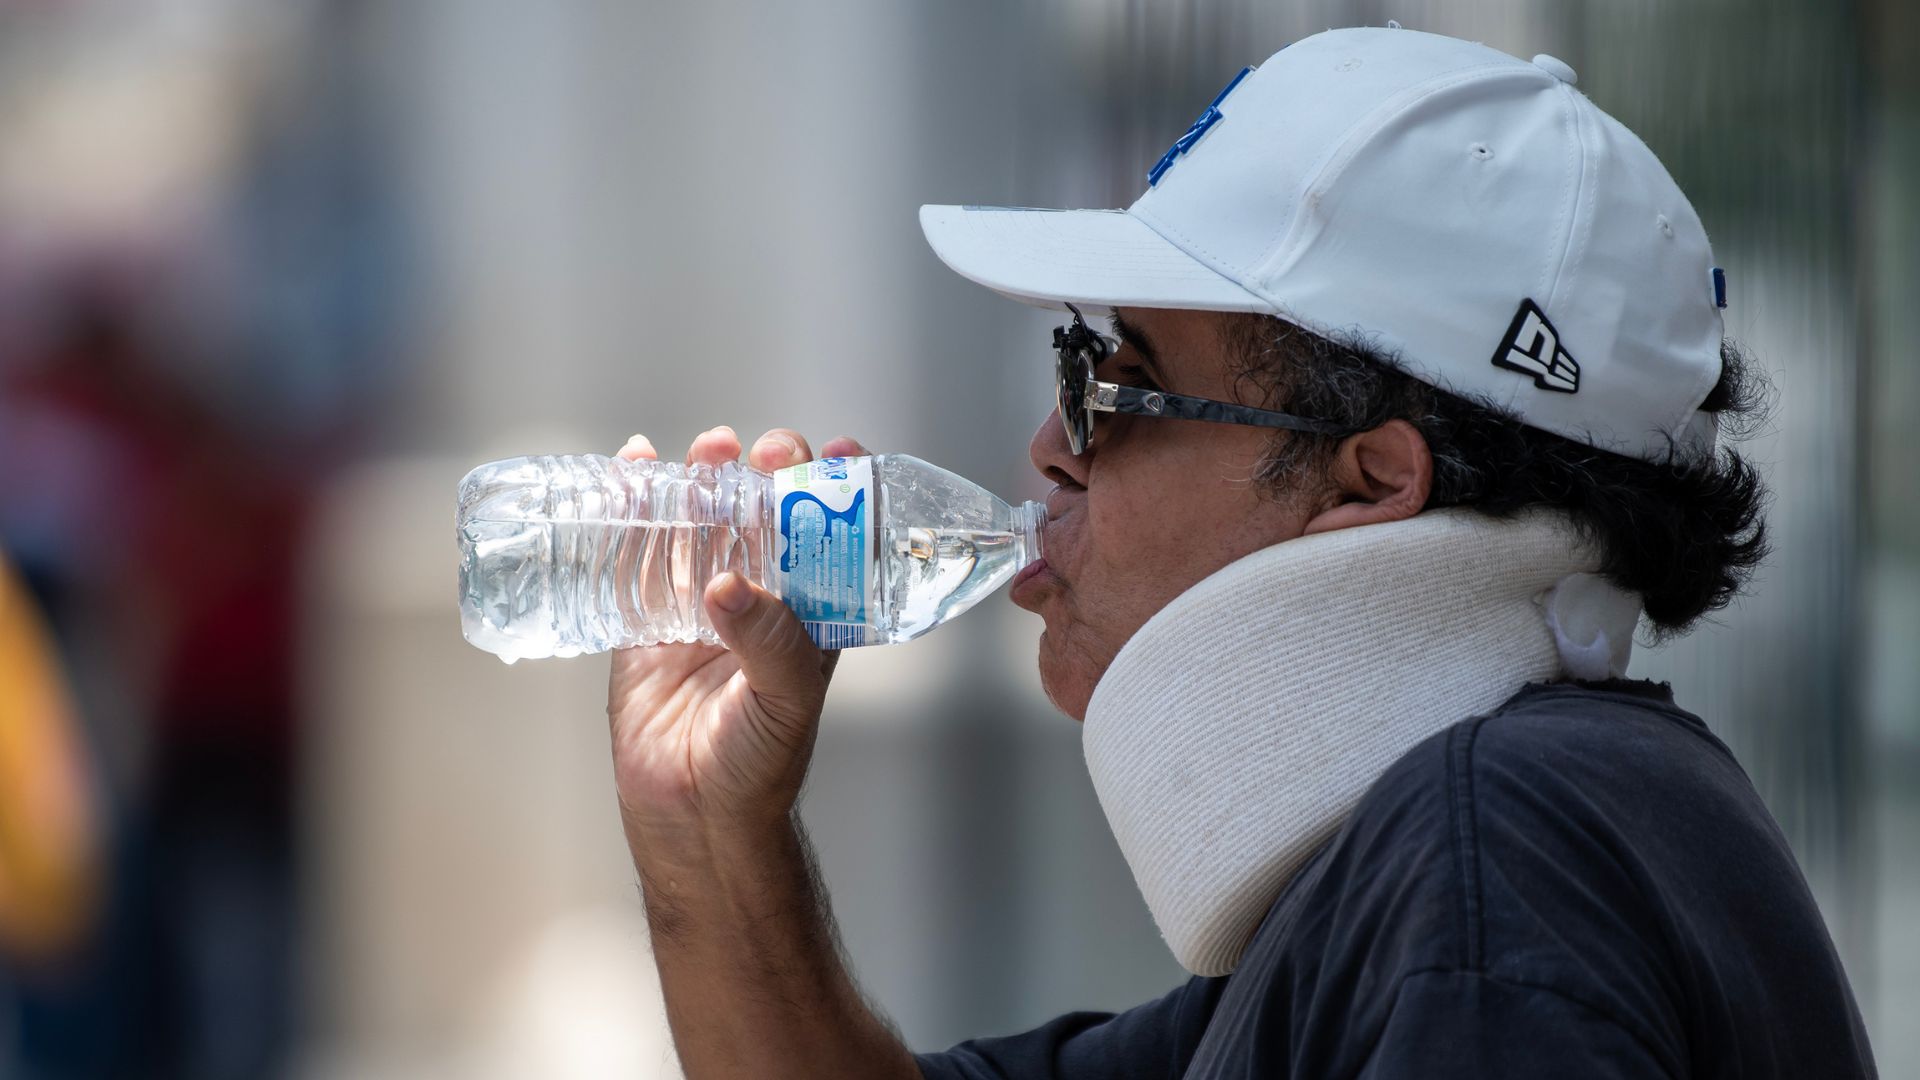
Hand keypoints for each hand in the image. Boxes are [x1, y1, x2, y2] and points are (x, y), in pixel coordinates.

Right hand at [606, 426, 868, 839]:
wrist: (691, 818)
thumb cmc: (757, 767)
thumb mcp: (783, 702)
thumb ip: (769, 642)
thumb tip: (730, 583)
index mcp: (810, 617)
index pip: (831, 539)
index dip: (834, 493)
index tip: (834, 453)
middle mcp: (759, 603)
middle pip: (764, 518)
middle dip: (767, 474)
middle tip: (764, 449)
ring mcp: (700, 608)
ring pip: (704, 525)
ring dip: (706, 479)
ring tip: (711, 447)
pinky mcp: (644, 622)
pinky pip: (639, 555)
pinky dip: (635, 507)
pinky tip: (634, 464)